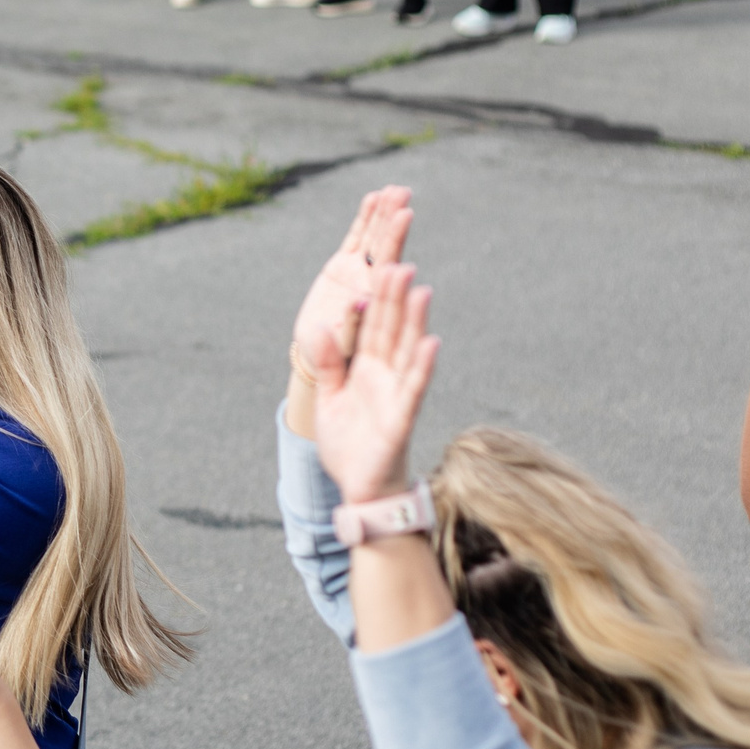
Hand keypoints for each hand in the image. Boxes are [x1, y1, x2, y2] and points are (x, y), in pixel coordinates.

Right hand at [293, 186, 413, 367]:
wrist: (319, 353)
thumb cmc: (335, 359)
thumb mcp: (342, 348)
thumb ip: (351, 326)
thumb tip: (360, 304)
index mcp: (380, 303)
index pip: (390, 268)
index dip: (395, 241)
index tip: (404, 216)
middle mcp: (374, 284)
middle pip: (386, 249)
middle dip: (393, 224)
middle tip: (402, 197)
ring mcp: (361, 272)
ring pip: (375, 238)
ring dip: (384, 214)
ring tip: (393, 190)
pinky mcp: (345, 265)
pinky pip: (357, 238)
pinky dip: (365, 219)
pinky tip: (374, 198)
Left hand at [307, 264, 438, 504]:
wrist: (359, 488)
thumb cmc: (350, 445)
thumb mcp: (329, 398)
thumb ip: (328, 364)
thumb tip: (318, 327)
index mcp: (365, 369)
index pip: (372, 326)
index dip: (377, 297)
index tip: (381, 262)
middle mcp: (385, 376)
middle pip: (391, 330)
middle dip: (395, 298)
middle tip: (400, 260)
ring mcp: (396, 395)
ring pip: (407, 352)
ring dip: (414, 322)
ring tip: (421, 290)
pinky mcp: (401, 418)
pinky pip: (413, 389)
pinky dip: (422, 366)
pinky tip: (431, 342)